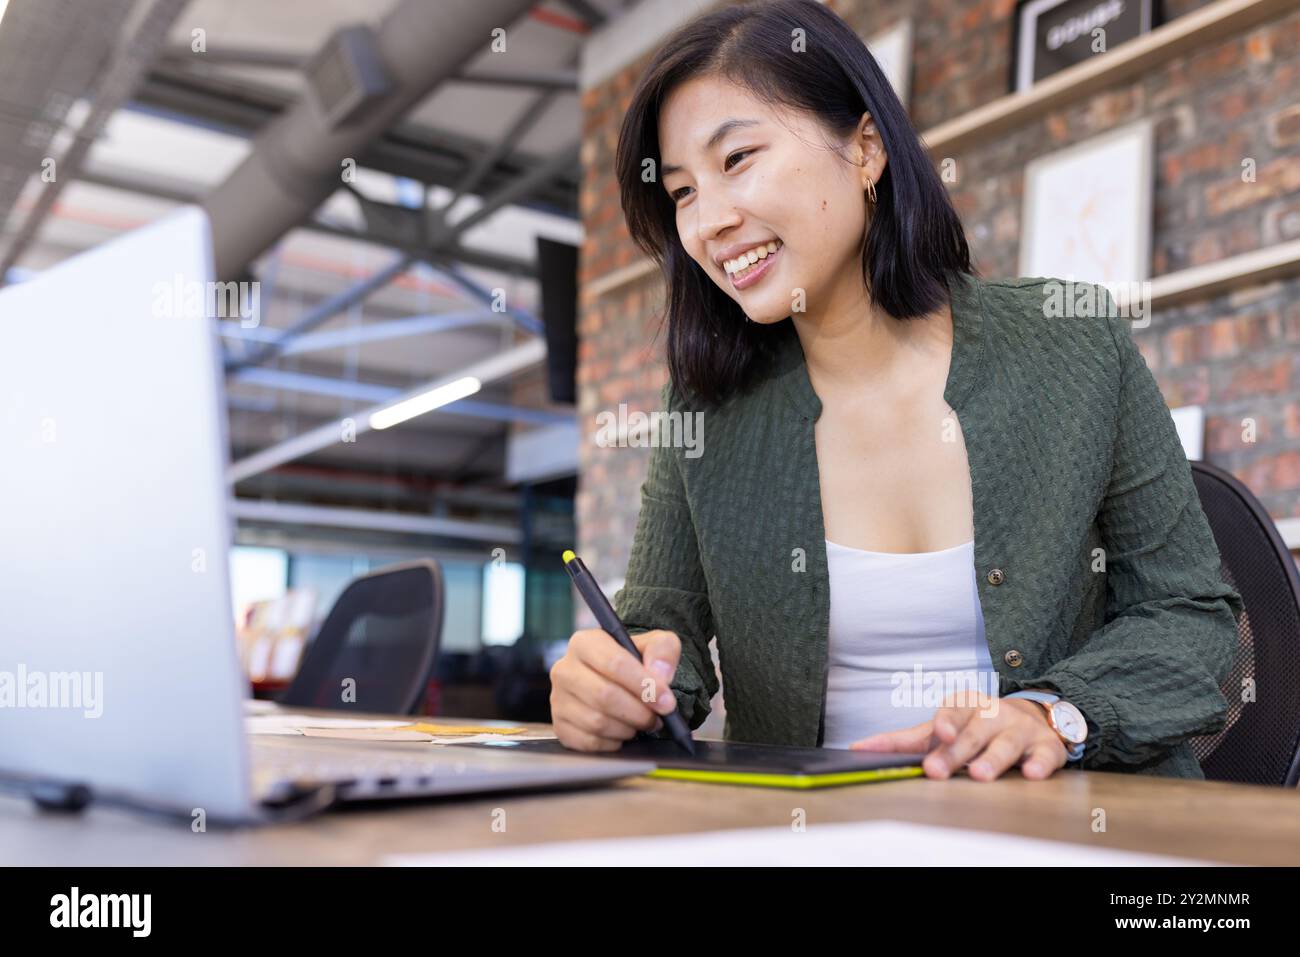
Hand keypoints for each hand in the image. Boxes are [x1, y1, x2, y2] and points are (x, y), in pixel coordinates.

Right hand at [549, 628, 681, 750]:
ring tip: (641, 722)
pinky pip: (588, 742)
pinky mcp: (560, 726)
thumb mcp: (655, 645)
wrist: (616, 681)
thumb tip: (660, 674)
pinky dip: (612, 742)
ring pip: (597, 722)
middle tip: (657, 717)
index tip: (665, 701)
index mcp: (584, 642)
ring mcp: (558, 699)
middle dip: (638, 712)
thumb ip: (663, 651)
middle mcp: (564, 669)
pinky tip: (622, 731)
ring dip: (628, 728)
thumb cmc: (635, 662)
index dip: (644, 685)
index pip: (614, 663)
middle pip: (605, 696)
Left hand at [848, 692, 1068, 781]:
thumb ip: (905, 740)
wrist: (1030, 718)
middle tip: (937, 770)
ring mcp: (1020, 729)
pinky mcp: (1046, 746)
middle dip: (955, 752)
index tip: (938, 734)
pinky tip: (1030, 774)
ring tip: (979, 775)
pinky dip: (1039, 763)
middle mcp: (992, 714)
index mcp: (964, 707)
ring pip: (1005, 743)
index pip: (951, 712)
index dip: (944, 722)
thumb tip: (859, 748)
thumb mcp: (943, 728)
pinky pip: (1045, 754)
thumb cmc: (975, 725)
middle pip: (972, 733)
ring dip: (993, 758)